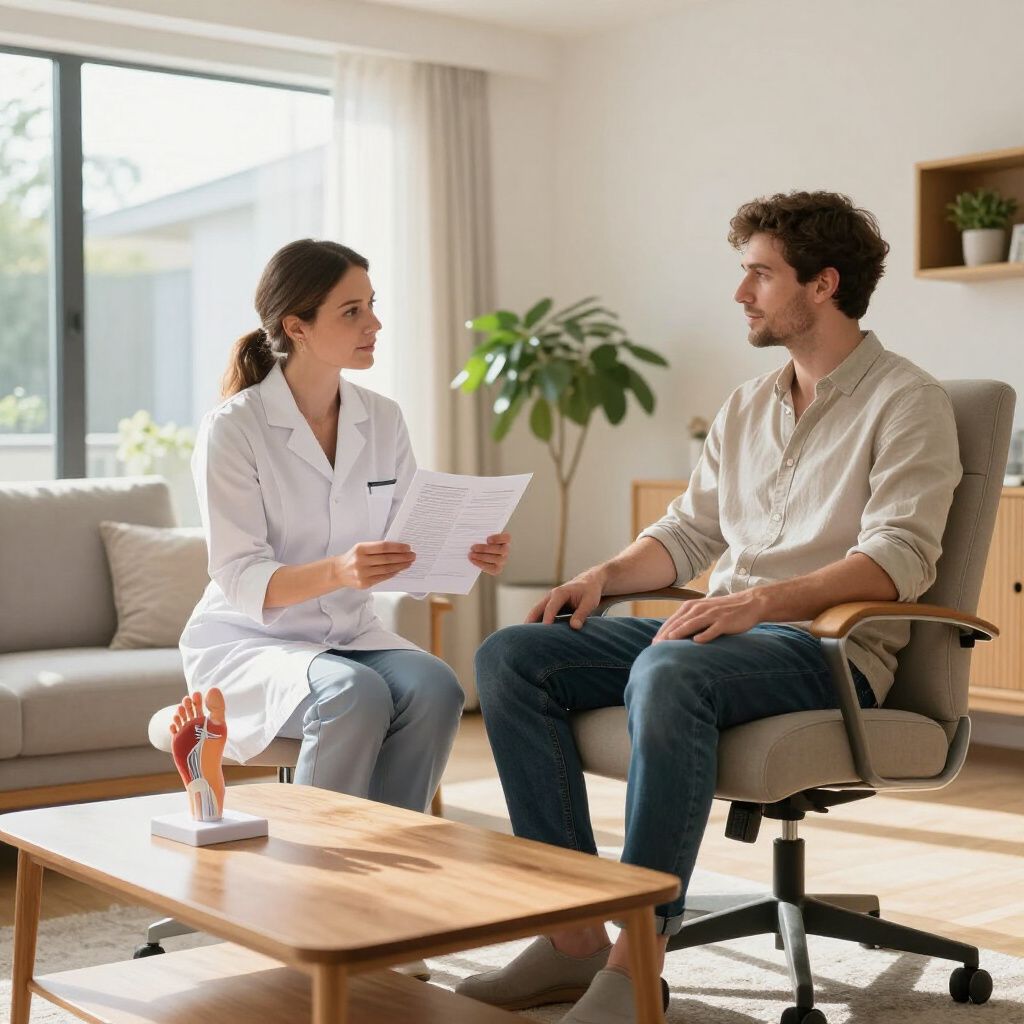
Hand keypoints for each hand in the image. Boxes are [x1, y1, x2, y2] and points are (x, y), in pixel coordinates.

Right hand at [334, 542, 414, 589]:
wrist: (338, 571)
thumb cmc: (353, 558)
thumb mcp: (361, 548)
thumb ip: (376, 548)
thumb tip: (398, 550)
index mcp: (361, 549)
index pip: (383, 547)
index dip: (397, 547)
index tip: (407, 547)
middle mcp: (361, 561)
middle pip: (387, 559)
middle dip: (402, 557)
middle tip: (412, 555)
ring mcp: (363, 573)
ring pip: (387, 569)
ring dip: (400, 566)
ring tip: (409, 563)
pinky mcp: (365, 583)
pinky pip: (383, 577)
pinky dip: (393, 573)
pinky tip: (399, 570)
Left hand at [469, 532, 510, 576]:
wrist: (478, 552)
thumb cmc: (480, 540)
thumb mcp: (481, 534)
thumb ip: (480, 532)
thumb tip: (473, 532)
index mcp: (504, 539)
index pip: (507, 537)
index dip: (498, 539)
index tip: (487, 540)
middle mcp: (506, 549)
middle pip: (502, 550)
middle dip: (485, 549)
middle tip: (473, 548)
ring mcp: (503, 560)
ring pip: (498, 559)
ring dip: (482, 557)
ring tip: (471, 554)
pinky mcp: (498, 568)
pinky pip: (493, 569)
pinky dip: (482, 565)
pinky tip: (473, 560)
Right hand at [526, 569, 605, 628]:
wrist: (589, 582)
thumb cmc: (590, 592)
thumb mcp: (590, 602)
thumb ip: (582, 614)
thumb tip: (574, 627)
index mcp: (560, 593)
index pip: (550, 608)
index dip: (547, 619)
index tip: (544, 632)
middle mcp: (551, 596)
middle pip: (536, 610)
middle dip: (529, 622)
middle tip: (524, 636)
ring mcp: (549, 601)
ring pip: (536, 613)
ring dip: (530, 624)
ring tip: (526, 639)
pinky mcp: (550, 607)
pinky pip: (541, 615)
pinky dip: (536, 623)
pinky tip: (535, 635)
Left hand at [652, 589, 766, 643]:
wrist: (750, 602)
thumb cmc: (724, 610)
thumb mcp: (704, 611)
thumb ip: (690, 620)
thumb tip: (674, 634)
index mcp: (693, 606)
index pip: (673, 620)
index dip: (662, 631)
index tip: (653, 644)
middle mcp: (700, 609)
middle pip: (679, 622)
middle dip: (666, 634)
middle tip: (656, 647)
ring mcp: (713, 615)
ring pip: (693, 624)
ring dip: (680, 632)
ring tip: (669, 642)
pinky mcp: (725, 621)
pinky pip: (713, 629)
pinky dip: (705, 634)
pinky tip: (697, 641)